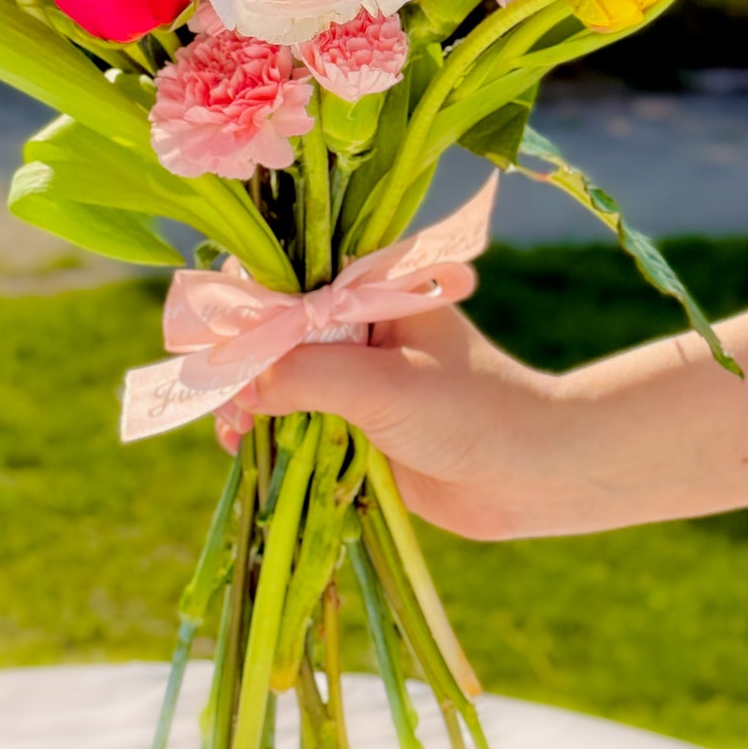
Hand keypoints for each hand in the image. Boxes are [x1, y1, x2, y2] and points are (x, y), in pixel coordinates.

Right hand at [219, 304, 556, 541]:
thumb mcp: (385, 385)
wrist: (530, 476)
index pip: (287, 272)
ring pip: (276, 374)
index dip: (244, 302)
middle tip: (223, 399)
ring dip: (248, 400)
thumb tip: (235, 385)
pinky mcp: (352, 418)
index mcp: (373, 282)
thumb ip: (306, 376)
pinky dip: (266, 430)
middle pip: (272, 324)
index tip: (217, 344)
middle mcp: (357, 318)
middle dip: (239, 359)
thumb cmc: (471, 411)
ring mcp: (353, 370)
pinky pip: (293, 416)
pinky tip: (246, 447)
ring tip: (233, 431)